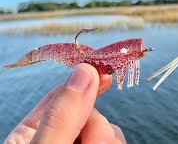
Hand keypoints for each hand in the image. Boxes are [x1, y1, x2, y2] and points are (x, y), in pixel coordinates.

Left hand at [5, 63, 125, 143]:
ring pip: (107, 127)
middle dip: (96, 124)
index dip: (82, 80)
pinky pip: (116, 139)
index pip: (60, 95)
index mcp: (32, 133)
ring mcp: (82, 143)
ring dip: (107, 136)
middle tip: (95, 140)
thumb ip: (61, 117)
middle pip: (90, 111)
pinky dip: (113, 142)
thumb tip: (84, 71)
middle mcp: (61, 136)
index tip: (103, 70)